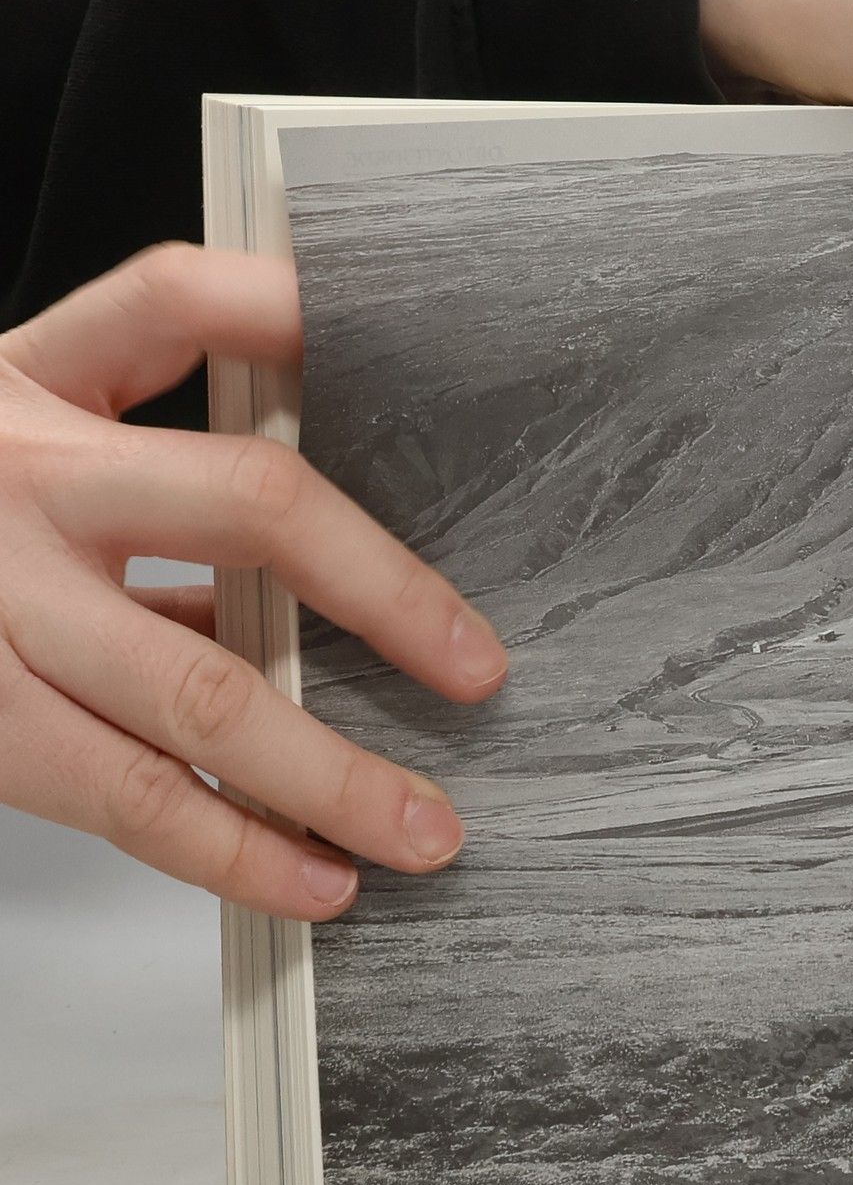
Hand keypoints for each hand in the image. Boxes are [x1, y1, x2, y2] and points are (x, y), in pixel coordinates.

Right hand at [0, 245, 509, 919]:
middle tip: (476, 671)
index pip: (176, 304)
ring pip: (191, 684)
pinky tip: (309, 880)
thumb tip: (327, 492)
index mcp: (33, 390)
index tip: (402, 362)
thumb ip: (154, 436)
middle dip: (385, 594)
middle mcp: (19, 479)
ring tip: (420, 829)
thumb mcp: (21, 429)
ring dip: (324, 773)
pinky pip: (120, 793)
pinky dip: (229, 846)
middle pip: (245, 503)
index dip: (291, 314)